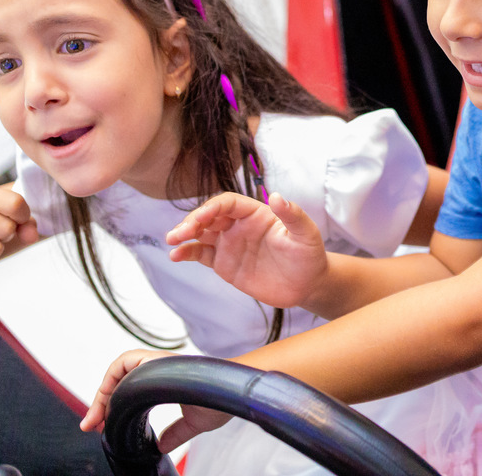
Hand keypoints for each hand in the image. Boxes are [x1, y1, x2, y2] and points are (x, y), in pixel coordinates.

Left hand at [80, 350, 230, 451]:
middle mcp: (159, 366)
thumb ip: (176, 433)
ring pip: (120, 364)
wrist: (233, 389)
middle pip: (118, 374)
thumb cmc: (220, 398)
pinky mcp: (160, 360)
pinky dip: (115, 375)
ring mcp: (159, 361)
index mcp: (164, 377)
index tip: (99, 426)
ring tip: (97, 414)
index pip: (127, 385)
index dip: (109, 404)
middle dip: (100, 400)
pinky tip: (112, 398)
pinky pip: (129, 361)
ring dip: (104, 388)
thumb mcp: (192, 422)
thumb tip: (162, 446)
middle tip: (91, 423)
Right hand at [167, 192, 328, 307]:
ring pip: (201, 234)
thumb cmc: (309, 255)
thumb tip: (277, 196)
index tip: (201, 219)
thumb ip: (293, 215)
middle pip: (209, 216)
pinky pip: (202, 255)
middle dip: (192, 222)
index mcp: (255, 213)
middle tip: (178, 234)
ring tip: (172, 241)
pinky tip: (176, 255)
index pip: (227, 203)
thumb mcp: (306, 234)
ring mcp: (229, 244)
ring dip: (184, 235)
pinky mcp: (225, 264)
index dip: (212, 208)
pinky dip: (188, 253)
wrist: (307, 284)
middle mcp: (238, 225)